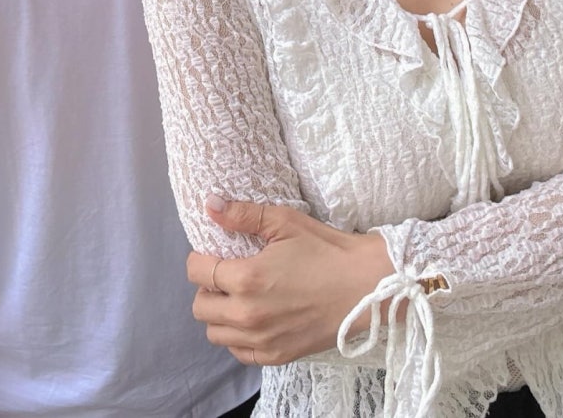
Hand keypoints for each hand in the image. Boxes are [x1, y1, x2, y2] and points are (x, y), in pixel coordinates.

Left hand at [187, 196, 396, 365]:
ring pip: (215, 333)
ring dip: (219, 313)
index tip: (211, 253)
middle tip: (226, 274)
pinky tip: (253, 318)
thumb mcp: (284, 222)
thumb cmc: (326, 249)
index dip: (199, 259)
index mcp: (247, 278)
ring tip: (238, 296)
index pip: (197, 272)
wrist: (365, 285)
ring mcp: (262, 340)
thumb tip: (209, 205)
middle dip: (206, 287)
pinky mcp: (277, 355)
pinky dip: (237, 337)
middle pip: (200, 306)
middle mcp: (248, 314)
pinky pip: (238, 351)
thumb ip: (242, 215)